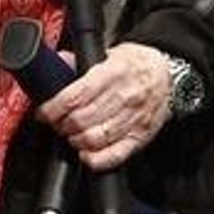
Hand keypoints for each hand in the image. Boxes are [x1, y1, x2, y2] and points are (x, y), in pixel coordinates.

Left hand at [34, 43, 171, 171]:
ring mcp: (133, 119)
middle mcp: (124, 97)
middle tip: (55, 123)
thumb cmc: (136, 64)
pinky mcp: (140, 136)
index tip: (44, 113)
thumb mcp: (108, 54)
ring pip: (95, 139)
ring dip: (75, 141)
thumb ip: (81, 62)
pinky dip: (96, 160)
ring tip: (69, 135)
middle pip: (82, 120)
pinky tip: (85, 155)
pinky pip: (116, 155)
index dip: (54, 108)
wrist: (169, 74)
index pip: (76, 96)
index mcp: (113, 73)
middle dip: (61, 125)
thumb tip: (58, 63)